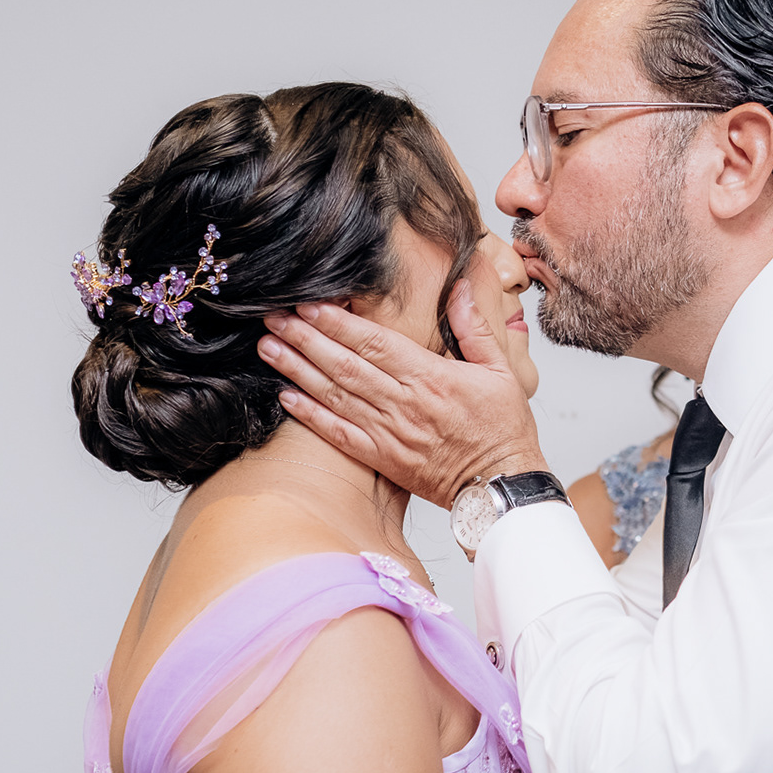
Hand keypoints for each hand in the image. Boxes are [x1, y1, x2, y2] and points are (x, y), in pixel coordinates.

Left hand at [256, 283, 544, 505]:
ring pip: (336, 396)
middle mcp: (404, 404)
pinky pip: (340, 434)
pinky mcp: (383, 458)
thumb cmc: (503, 430)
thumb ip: (474, 328)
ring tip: (269, 348)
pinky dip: (311, 416)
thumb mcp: (502, 372)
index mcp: (432, 378)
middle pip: (345, 366)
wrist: (500, 484)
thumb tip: (461, 288)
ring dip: (298, 370)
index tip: (309, 305)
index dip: (339, 324)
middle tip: (274, 318)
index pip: (375, 344)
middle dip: (306, 339)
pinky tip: (287, 397)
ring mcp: (390, 433)